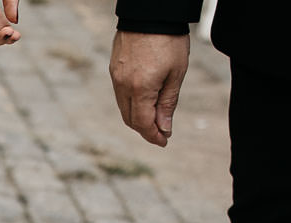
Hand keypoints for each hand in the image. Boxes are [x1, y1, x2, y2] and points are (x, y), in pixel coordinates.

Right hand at [109, 30, 189, 146]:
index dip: (153, 136)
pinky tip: (144, 99)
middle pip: (130, 119)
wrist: (151, 12)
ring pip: (123, 107)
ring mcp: (116, 77)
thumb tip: (164, 128)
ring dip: (137, 116)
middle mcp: (123, 85)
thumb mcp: (176, 73)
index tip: (164, 141)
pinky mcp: (114, 68)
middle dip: (145, 129)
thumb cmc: (169, 40)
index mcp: (140, 88)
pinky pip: (120, 93)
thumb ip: (168, 103)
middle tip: (161, 132)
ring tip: (154, 116)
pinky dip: (132, 102)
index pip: (142, 123)